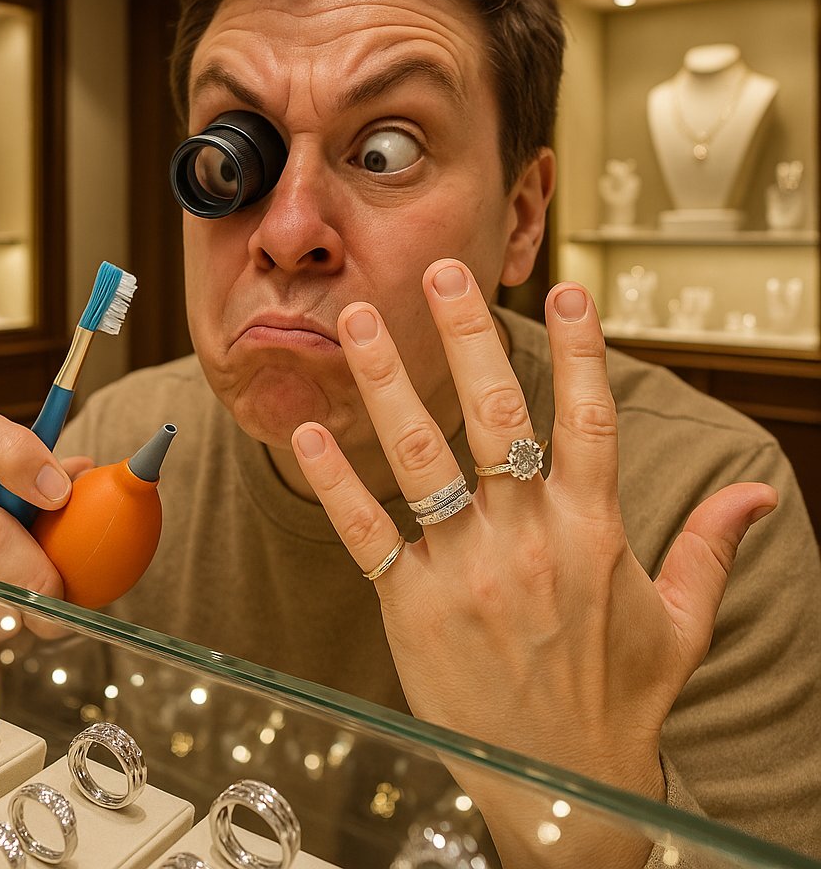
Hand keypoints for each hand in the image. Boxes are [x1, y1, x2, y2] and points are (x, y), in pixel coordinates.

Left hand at [292, 260, 774, 864]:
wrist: (562, 790)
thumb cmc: (618, 700)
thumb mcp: (682, 622)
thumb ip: (711, 546)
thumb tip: (754, 493)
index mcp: (593, 532)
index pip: (590, 418)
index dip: (580, 349)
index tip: (566, 289)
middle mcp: (527, 539)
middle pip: (495, 415)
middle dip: (467, 335)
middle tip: (442, 272)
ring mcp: (465, 571)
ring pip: (421, 457)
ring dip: (388, 383)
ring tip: (359, 321)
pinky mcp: (412, 607)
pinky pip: (367, 532)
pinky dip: (335, 482)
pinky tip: (309, 434)